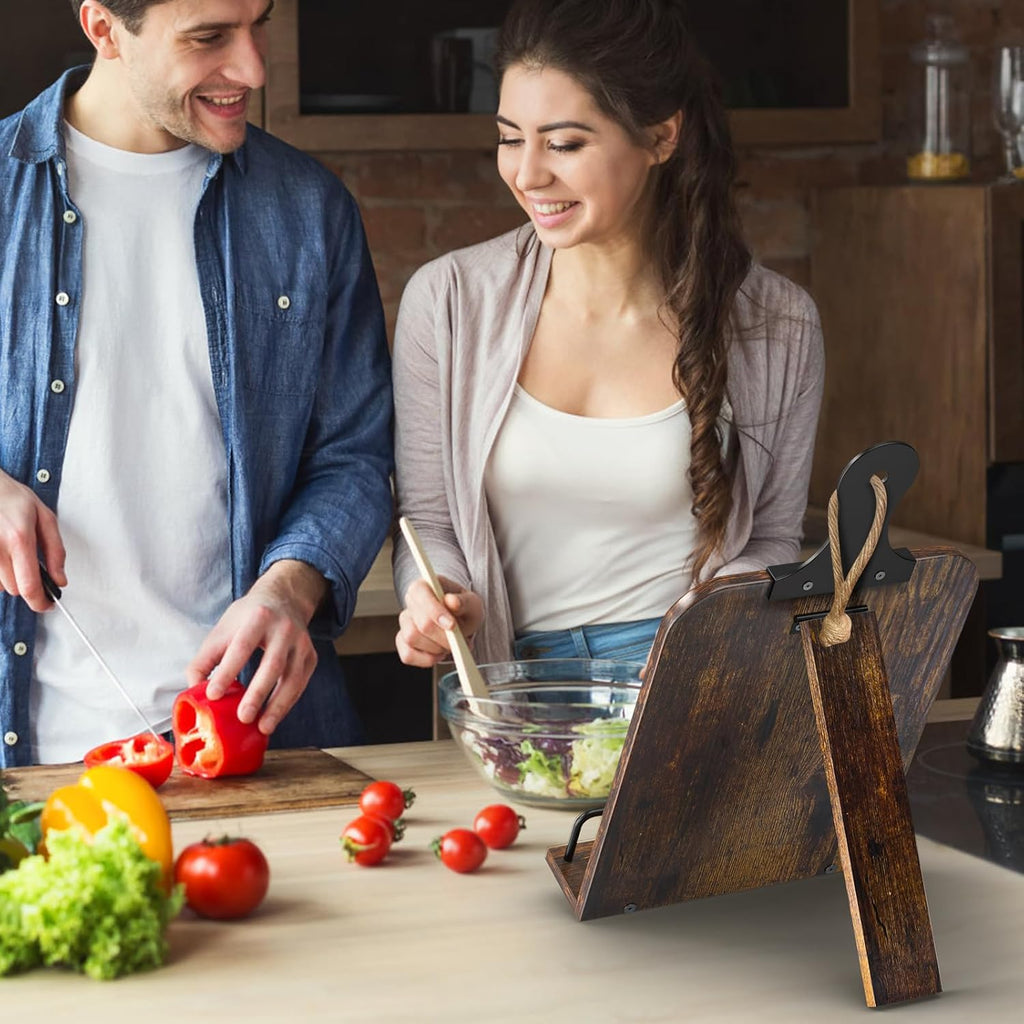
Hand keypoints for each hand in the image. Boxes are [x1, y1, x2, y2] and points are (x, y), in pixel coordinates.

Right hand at [0, 470, 65, 611]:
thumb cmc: (13, 498)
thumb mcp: (45, 518)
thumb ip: (56, 551)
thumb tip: (60, 580)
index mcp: (19, 538)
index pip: (29, 585)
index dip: (40, 602)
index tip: (48, 605)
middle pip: (16, 589)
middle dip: (28, 583)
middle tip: (32, 566)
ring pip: (1, 586)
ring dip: (11, 578)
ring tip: (12, 553)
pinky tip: (2, 555)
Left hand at [187, 560, 327, 735]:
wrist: (284, 598)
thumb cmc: (248, 618)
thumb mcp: (223, 628)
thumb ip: (205, 658)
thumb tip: (194, 690)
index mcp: (258, 617)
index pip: (242, 647)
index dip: (227, 672)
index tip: (214, 695)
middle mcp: (284, 628)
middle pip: (273, 664)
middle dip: (258, 693)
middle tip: (243, 717)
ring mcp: (301, 642)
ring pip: (292, 678)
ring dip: (278, 706)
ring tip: (263, 727)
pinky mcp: (311, 656)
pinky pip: (300, 684)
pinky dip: (288, 703)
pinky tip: (274, 717)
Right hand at [395, 577, 483, 668]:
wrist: (461, 621)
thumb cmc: (464, 608)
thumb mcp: (471, 602)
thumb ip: (463, 601)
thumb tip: (451, 601)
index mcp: (423, 586)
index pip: (420, 595)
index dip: (435, 612)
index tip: (452, 626)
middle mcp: (410, 602)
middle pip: (419, 623)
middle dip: (442, 637)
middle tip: (459, 640)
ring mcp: (405, 622)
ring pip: (411, 639)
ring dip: (436, 648)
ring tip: (451, 646)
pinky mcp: (403, 641)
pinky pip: (407, 655)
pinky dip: (426, 659)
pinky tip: (439, 654)